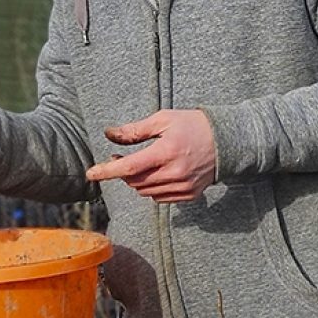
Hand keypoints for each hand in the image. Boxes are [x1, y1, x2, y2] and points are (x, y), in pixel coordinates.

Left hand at [84, 109, 215, 201]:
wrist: (227, 141)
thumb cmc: (194, 125)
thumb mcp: (163, 120)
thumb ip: (134, 130)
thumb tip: (109, 134)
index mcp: (166, 152)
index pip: (128, 167)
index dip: (106, 171)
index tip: (90, 174)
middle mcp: (174, 173)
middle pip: (134, 182)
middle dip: (122, 172)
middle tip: (120, 157)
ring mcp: (183, 186)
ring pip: (145, 192)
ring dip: (137, 181)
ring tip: (142, 164)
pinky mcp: (189, 194)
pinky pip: (160, 198)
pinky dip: (152, 188)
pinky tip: (159, 173)